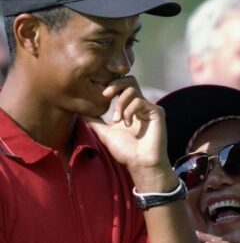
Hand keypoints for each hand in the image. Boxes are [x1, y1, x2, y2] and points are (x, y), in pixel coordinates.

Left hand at [86, 76, 174, 190]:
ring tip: (117, 120)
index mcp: (129, 107)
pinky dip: (130, 110)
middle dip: (115, 84)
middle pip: (129, 79)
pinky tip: (128, 124)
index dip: (110, 85)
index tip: (100, 94)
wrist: (140, 163)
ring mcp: (148, 107)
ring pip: (132, 89)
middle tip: (105, 94)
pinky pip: (140, 101)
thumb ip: (94, 120)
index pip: (121, 86)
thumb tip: (79, 110)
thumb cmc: (125, 151)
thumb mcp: (104, 132)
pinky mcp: (156, 112)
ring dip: (120, 103)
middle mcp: (140, 104)